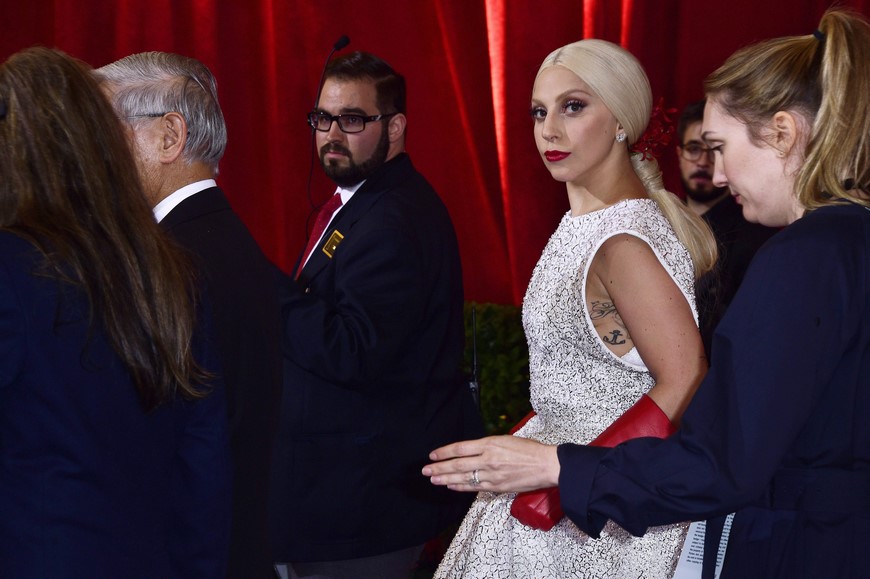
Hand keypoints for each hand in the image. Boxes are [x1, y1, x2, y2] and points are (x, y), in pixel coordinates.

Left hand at [422, 435, 559, 492]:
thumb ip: (487, 445)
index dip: (444, 452)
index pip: (460, 448)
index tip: (433, 455)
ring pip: (463, 477)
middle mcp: (488, 459)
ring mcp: (492, 474)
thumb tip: (472, 450)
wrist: (546, 465)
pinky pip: (474, 487)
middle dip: (439, 468)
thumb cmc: (529, 449)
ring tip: (433, 479)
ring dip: (446, 479)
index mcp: (490, 443)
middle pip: (457, 464)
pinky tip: (451, 486)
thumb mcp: (506, 439)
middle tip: (425, 470)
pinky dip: (461, 486)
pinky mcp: (497, 487)